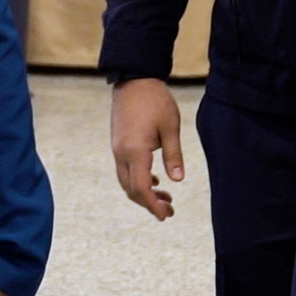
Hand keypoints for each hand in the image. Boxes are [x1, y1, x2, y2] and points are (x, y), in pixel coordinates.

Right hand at [109, 78, 185, 220]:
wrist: (133, 80)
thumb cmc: (155, 101)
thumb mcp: (170, 127)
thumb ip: (173, 155)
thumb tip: (178, 180)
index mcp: (135, 152)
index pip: (141, 188)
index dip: (152, 205)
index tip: (165, 215)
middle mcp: (122, 154)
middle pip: (131, 189)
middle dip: (149, 203)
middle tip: (169, 210)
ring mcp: (117, 149)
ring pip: (126, 181)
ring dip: (143, 193)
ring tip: (165, 197)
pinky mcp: (118, 143)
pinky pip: (125, 170)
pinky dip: (138, 180)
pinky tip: (155, 180)